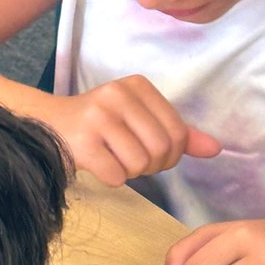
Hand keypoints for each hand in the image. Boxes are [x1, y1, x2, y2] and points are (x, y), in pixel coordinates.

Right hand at [38, 75, 220, 186]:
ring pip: (140, 164)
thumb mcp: (142, 121)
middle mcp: (118, 94)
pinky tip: (99, 164)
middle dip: (152, 166)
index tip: (151, 153)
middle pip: (161, 150)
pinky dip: (111, 179)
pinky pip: (116, 176)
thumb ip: (180, 134)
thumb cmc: (102, 127)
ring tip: (114, 159)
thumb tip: (216, 149)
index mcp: (138, 86)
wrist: (48, 125)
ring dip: (130, 172)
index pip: (178, 133)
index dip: (170, 155)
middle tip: (132, 160)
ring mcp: (97, 116)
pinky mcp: (82, 141)